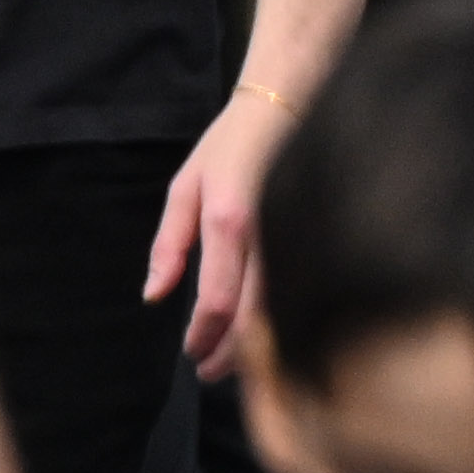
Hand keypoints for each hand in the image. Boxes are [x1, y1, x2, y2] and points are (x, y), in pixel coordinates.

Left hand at [146, 89, 293, 373]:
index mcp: (229, 221)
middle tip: (208, 373)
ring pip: (281, 306)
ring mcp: (300, 231)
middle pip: (254, 314)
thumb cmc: (231, 142)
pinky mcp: (318, 229)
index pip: (219, 300)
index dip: (204, 336)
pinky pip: (299, 286)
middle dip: (229, 353)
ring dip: (256, 344)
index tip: (191, 352)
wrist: (291, 99)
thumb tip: (154, 296)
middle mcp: (268, 232)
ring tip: (233, 360)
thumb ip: (168, 244)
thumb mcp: (184, 187)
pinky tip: (265, 330)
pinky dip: (280, 317)